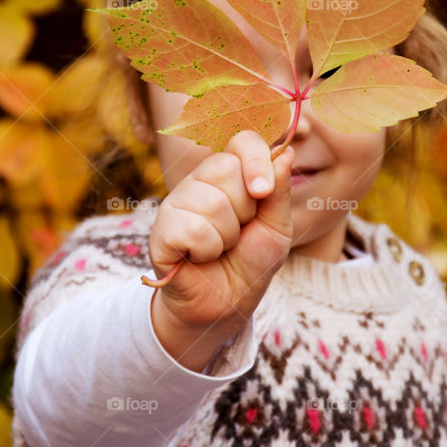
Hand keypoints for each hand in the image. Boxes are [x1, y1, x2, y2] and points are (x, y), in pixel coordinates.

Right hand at [147, 132, 293, 340]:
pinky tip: (199, 257)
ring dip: (226, 236)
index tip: (264, 191)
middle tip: (238, 232)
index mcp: (230, 175)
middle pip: (226, 168)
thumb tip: (286, 150)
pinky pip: (192, 228)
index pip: (242, 141)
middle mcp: (200, 182)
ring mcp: (177, 204)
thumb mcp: (277, 227)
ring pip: (211, 202)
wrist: (227, 305)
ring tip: (219, 248)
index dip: (256, 160)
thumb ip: (280, 191)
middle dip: (244, 210)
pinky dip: (206, 250)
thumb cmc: (251, 262)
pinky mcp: (161, 230)